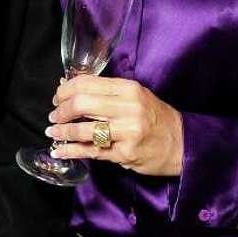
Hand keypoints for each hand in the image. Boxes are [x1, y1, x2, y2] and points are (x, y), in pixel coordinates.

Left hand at [47, 75, 183, 175]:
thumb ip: (105, 92)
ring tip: (53, 133)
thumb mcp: (135, 96)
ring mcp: (127, 132)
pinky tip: (60, 151)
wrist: (184, 144)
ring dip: (62, 132)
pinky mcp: (126, 153)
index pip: (86, 83)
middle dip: (61, 111)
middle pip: (81, 103)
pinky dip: (71, 151)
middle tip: (54, 116)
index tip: (57, 97)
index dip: (65, 90)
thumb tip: (68, 86)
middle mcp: (128, 108)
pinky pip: (92, 151)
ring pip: (84, 130)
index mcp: (128, 89)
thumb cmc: (155, 117)